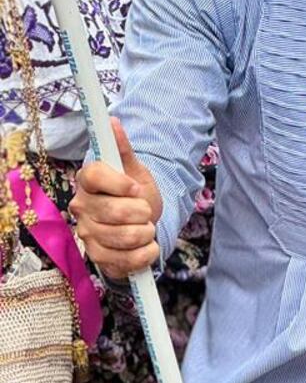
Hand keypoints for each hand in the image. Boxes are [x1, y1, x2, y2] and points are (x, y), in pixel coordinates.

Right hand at [69, 118, 162, 277]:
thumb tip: (112, 122)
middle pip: (115, 211)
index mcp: (87, 181)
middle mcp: (81, 207)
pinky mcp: (97, 258)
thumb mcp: (134, 170)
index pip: (94, 175)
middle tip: (146, 211)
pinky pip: (125, 261)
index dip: (120, 183)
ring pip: (123, 236)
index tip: (136, 187)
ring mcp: (87, 234)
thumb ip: (122, 149)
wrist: (140, 222)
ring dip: (145, 233)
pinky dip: (145, 254)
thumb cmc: (135, 194)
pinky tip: (146, 246)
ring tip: (146, 227)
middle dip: (142, 211)